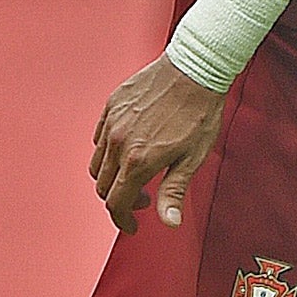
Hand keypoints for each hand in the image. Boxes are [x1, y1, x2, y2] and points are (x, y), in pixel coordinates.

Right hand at [90, 55, 224, 233]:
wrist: (194, 71)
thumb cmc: (199, 114)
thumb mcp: (192, 159)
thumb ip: (174, 192)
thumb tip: (169, 222)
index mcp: (138, 160)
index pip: (116, 202)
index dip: (123, 220)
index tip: (132, 226)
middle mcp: (118, 142)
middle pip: (103, 185)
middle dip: (120, 200)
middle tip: (145, 198)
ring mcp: (112, 122)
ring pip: (97, 163)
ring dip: (112, 178)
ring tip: (137, 175)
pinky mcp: (111, 105)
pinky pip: (99, 137)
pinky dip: (108, 152)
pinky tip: (129, 151)